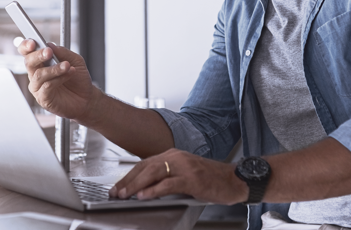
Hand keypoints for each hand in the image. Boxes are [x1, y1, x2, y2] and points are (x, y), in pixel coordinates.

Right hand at [18, 39, 96, 121]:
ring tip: (67, 66)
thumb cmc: (78, 79)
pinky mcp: (43, 98)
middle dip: (38, 55)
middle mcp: (37, 73)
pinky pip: (46, 86)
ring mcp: (38, 87)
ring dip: (54, 68)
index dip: (26, 46)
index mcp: (41, 62)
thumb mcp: (75, 60)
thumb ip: (62, 52)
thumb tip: (50, 45)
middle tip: (49, 52)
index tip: (33, 42)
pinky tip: (68, 75)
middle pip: (28, 62)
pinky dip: (58, 79)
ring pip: (39, 74)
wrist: (87, 98)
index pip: (27, 52)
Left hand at [108, 148, 246, 204]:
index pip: (144, 164)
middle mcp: (176, 157)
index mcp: (173, 154)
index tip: (117, 186)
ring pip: (154, 173)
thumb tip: (145, 188)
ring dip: (136, 184)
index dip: (128, 176)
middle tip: (116, 192)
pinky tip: (144, 196)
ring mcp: (184, 167)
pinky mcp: (192, 179)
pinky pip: (168, 183)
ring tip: (125, 194)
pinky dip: (154, 190)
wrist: (234, 180)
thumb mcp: (184, 174)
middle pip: (145, 167)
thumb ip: (166, 177)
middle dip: (128, 181)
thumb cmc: (211, 179)